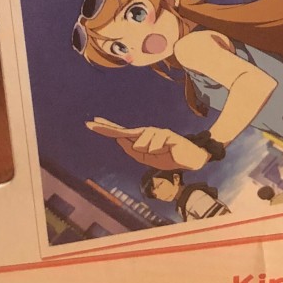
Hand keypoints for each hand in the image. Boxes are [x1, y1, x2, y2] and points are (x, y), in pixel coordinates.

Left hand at [86, 118, 208, 170]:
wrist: (190, 158)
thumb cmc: (168, 157)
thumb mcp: (148, 159)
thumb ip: (134, 152)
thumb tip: (120, 140)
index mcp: (142, 139)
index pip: (122, 133)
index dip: (107, 128)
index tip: (92, 123)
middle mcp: (147, 133)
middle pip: (125, 131)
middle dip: (108, 128)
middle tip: (92, 123)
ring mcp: (157, 132)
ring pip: (142, 140)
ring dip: (146, 149)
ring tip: (156, 153)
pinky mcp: (168, 134)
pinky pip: (156, 142)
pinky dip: (157, 147)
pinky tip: (161, 149)